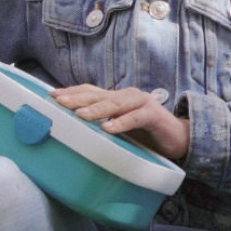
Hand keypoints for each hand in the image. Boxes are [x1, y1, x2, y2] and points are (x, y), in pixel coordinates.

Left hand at [55, 84, 190, 161]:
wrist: (178, 139)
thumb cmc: (146, 134)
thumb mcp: (119, 128)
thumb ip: (102, 124)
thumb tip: (73, 130)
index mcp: (117, 98)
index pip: (90, 91)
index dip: (72, 91)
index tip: (52, 96)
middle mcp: (127, 96)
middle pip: (98, 95)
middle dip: (77, 98)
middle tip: (58, 102)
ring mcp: (142, 103)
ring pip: (115, 104)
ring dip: (97, 109)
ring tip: (80, 115)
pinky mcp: (154, 115)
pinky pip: (135, 118)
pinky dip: (121, 123)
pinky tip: (108, 129)